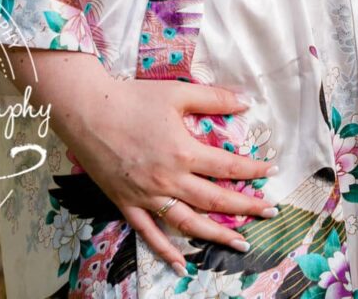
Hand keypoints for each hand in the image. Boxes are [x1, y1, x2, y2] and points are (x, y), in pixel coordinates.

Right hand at [53, 73, 278, 275]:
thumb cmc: (132, 98)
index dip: (253, 171)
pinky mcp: (127, 204)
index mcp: (184, 152)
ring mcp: (147, 196)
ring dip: (217, 236)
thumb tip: (246, 103)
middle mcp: (169, 180)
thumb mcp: (178, 93)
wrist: (86, 112)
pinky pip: (149, 233)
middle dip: (247, 207)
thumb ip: (214, 99)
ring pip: (188, 223)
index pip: (228, 168)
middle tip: (270, 212)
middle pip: (215, 200)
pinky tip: (182, 265)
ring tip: (240, 242)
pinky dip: (166, 251)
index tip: (271, 172)